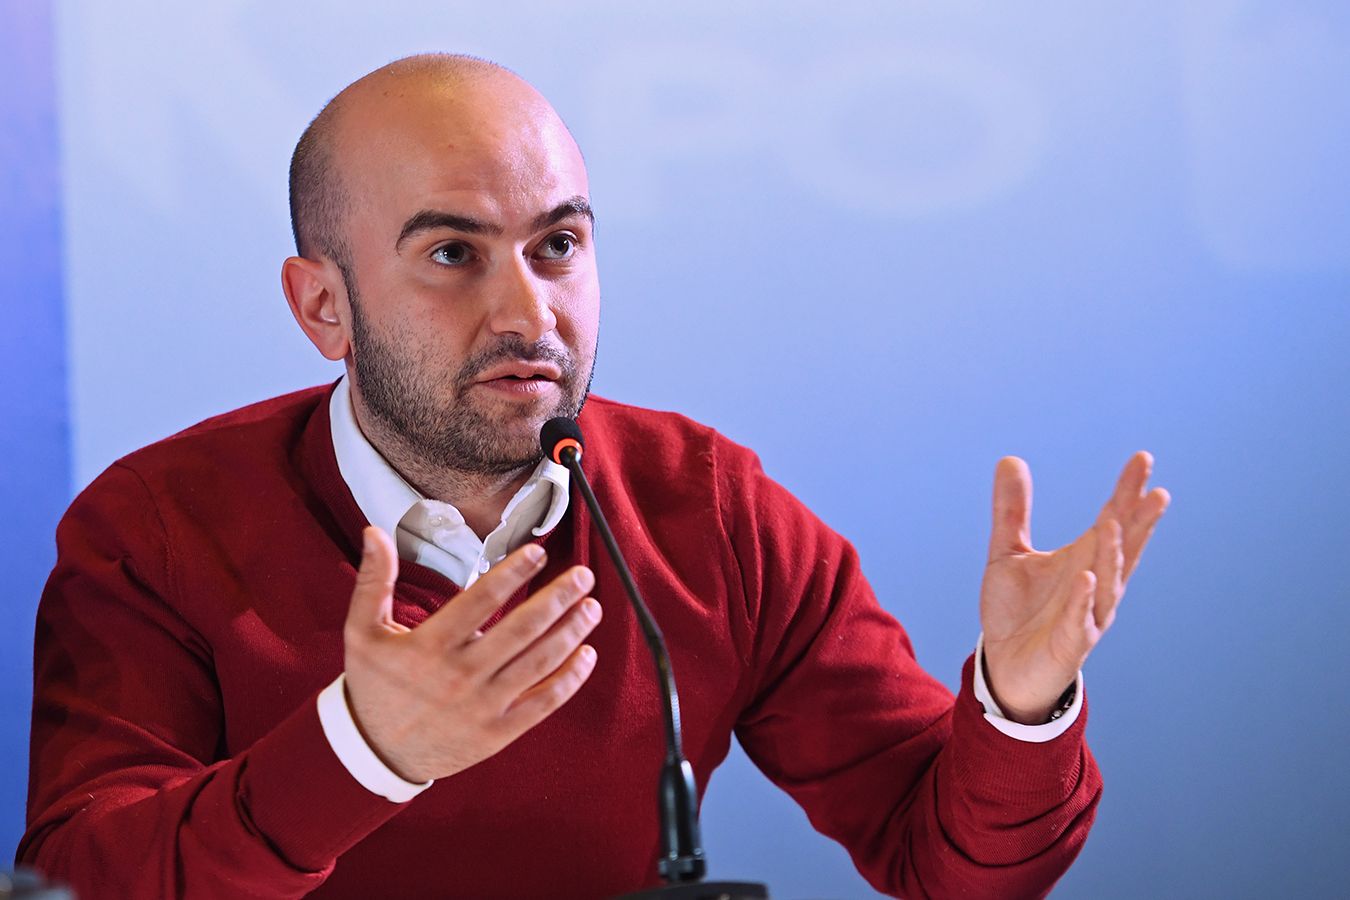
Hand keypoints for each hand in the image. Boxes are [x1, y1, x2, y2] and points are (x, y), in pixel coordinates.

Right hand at [342, 526, 601, 782]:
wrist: (375, 753)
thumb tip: (374, 532)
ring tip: (592, 607)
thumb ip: (374, 581)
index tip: (539, 552)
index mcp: (429, 646)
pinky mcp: (497, 733)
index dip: (513, 573)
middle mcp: (460, 675)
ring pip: (538, 664)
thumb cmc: (373, 685)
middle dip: (558, 599)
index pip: (480, 600)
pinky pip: (542, 704)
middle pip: (521, 630)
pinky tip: (587, 655)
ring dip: (571, 633)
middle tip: (583, 575)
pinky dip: (569, 679)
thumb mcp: (361, 632)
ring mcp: (482, 707)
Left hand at [980, 452, 1169, 723]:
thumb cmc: (1017, 611)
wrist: (1005, 666)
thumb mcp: (1007, 553)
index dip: (1128, 490)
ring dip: (1112, 554)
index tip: (1143, 459)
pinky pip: (1080, 619)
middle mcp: (1095, 584)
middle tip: (1157, 491)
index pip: (1114, 519)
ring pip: (1108, 582)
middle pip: (1124, 548)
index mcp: (1085, 559)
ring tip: (1114, 522)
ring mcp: (1088, 615)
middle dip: (1139, 521)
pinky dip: (1083, 599)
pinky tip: (1085, 576)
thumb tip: (1010, 459)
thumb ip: (1011, 510)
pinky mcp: (1071, 644)